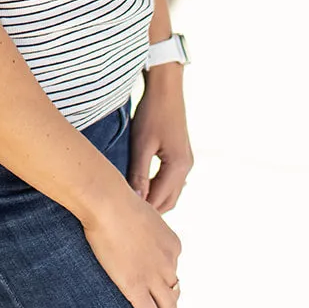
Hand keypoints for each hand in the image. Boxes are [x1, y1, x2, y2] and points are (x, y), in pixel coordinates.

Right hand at [81, 183, 181, 307]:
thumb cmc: (117, 201)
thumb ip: (142, 226)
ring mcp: (154, 277)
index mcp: (172, 245)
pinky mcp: (136, 288)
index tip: (162, 285)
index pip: (173, 267)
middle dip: (174, 305)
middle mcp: (169, 263)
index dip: (167, 278)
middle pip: (175, 290)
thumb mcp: (140, 212)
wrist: (108, 204)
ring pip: (168, 307)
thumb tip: (134, 225)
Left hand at [128, 66, 192, 213]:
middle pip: (168, 202)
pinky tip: (143, 190)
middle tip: (125, 216)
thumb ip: (139, 174)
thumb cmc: (152, 113)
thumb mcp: (142, 144)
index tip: (121, 218)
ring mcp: (186, 162)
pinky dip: (159, 190)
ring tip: (131, 206)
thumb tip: (135, 200)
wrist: (166, 89)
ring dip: (154, 201)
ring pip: (171, 193)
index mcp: (178, 167)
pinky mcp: (181, 156)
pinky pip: (171, 182)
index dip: (142, 212)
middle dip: (149, 211)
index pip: (159, 200)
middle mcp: (186, 168)